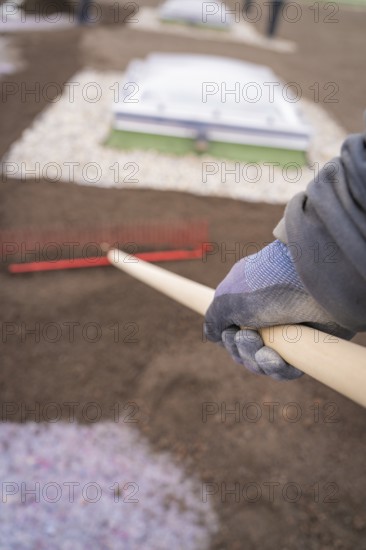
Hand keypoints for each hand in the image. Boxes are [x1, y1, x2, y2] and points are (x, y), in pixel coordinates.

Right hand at [204, 240, 353, 380]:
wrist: (315, 284)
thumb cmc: (267, 287)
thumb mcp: (228, 299)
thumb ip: (214, 319)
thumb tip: (212, 337)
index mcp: (246, 298)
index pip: (230, 327)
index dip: (227, 338)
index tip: (230, 334)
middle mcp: (265, 313)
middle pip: (244, 348)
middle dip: (242, 350)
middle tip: (249, 338)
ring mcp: (286, 330)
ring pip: (262, 361)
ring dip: (257, 361)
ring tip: (265, 351)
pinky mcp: (306, 345)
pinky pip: (286, 368)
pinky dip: (277, 369)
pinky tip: (276, 360)